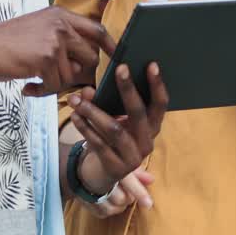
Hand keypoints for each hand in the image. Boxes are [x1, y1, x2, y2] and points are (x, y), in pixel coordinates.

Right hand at [0, 6, 113, 96]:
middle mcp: (61, 24)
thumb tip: (85, 66)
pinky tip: (28, 88)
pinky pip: (57, 86)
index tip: (115, 62)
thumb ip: (61, 41)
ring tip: (34, 82)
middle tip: (58, 81)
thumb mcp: (36, 31)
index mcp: (60, 15)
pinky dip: (43, 92)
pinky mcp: (46, 58)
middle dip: (80, 75)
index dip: (110, 48)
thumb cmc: (4, 45)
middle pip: (91, 57)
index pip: (97, 30)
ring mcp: (55, 40)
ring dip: (55, 85)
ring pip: (72, 76)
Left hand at [68, 63, 167, 192]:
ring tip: (78, 98)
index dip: (157, 85)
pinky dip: (85, 128)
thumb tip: (88, 90)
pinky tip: (75, 116)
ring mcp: (133, 157)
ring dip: (94, 111)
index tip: (151, 64)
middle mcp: (147, 141)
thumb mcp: (113, 118)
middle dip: (129, 89)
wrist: (104, 170)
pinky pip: (100, 144)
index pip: (160, 105)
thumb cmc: (112, 136)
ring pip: (115, 129)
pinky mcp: (116, 168)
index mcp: (152, 126)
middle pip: (139, 113)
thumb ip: (103, 102)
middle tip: (120, 69)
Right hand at [82, 167, 154, 217]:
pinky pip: (104, 213)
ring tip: (117, 194)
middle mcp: (100, 181)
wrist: (78, 166)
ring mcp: (91, 193)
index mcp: (111, 167)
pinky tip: (109, 200)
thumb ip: (137, 173)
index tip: (148, 204)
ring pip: (113, 208)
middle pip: (122, 199)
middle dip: (128, 196)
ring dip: (119, 204)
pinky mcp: (86, 203)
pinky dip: (109, 209)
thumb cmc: (105, 164)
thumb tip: (152, 180)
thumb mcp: (121, 163)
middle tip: (125, 189)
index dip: (139, 193)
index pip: (128, 181)